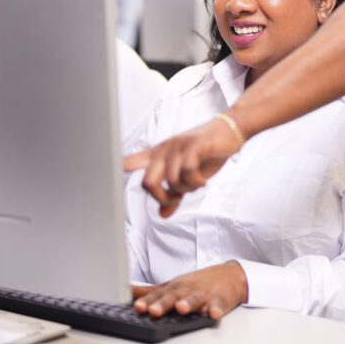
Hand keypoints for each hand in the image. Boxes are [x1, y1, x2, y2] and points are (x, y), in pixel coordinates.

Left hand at [123, 117, 242, 217]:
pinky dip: (195, 182)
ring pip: (172, 181)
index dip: (118, 171)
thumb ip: (175, 193)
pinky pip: (187, 171)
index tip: (112, 177)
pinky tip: (203, 181)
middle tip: (178, 198)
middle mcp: (165, 149)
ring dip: (186, 189)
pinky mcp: (194, 145)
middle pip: (147, 182)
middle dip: (162, 197)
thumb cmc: (209, 151)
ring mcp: (179, 145)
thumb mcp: (190, 175)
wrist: (232, 129)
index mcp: (160, 153)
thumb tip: (163, 214)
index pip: (131, 161)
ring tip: (198, 184)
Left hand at [132, 262, 248, 318]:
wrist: (231, 275)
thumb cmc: (198, 283)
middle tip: (153, 311)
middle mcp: (188, 289)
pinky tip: (213, 313)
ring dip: (188, 303)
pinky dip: (216, 309)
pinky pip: (219, 305)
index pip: (159, 295)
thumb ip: (151, 291)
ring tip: (181, 309)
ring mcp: (205, 294)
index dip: (148, 301)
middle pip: (175, 296)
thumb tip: (128, 292)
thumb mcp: (173, 284)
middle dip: (164, 303)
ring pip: (195, 299)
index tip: (138, 307)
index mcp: (176, 287)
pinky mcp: (221, 299)